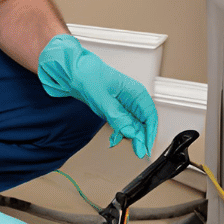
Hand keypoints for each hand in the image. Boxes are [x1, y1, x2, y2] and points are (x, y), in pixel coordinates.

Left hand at [37, 34, 156, 158]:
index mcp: (135, 92)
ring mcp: (124, 104)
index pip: (150, 115)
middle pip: (144, 122)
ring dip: (132, 137)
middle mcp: (132, 98)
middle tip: (139, 152)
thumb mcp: (103, 99)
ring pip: (135, 124)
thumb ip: (118, 116)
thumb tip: (130, 131)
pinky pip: (124, 123)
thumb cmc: (89, 75)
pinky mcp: (116, 109)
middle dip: (142, 138)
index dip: (150, 133)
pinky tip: (117, 139)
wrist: (74, 71)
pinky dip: (122, 132)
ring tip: (131, 148)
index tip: (146, 146)